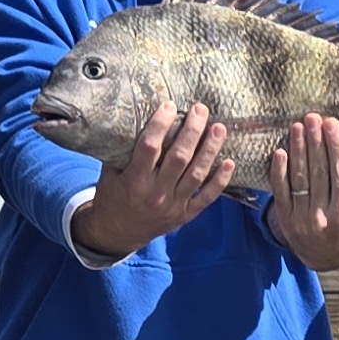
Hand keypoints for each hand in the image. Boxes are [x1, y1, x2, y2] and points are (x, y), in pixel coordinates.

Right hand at [69, 99, 236, 259]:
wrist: (117, 233)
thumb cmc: (113, 196)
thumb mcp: (109, 173)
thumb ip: (122, 150)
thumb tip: (133, 116)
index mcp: (134, 181)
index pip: (150, 147)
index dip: (161, 124)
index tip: (170, 106)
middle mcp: (156, 193)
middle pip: (179, 157)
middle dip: (192, 131)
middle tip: (200, 110)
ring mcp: (173, 205)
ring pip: (197, 174)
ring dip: (210, 149)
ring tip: (219, 128)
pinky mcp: (185, 214)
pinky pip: (207, 197)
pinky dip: (220, 181)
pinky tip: (229, 162)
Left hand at [264, 111, 338, 271]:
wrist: (325, 257)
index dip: (336, 145)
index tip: (332, 123)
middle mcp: (323, 217)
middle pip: (319, 172)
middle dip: (316, 142)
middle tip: (312, 117)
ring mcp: (302, 219)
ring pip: (300, 179)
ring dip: (298, 150)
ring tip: (297, 127)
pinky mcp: (286, 219)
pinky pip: (280, 191)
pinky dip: (279, 171)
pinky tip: (280, 152)